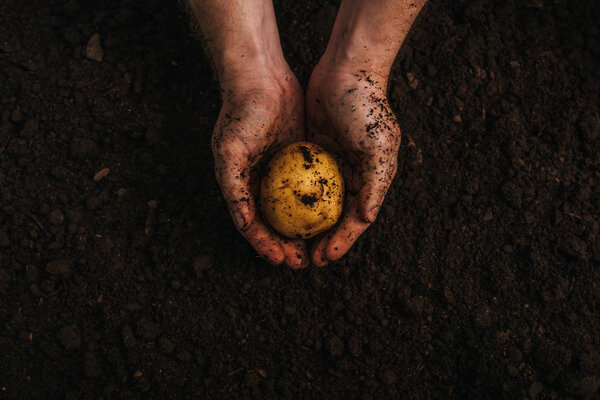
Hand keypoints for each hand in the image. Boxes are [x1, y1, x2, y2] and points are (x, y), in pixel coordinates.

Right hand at [212, 67, 308, 267]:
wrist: (262, 77)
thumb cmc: (242, 113)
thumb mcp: (231, 152)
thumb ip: (234, 188)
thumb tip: (243, 224)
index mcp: (241, 185)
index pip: (253, 224)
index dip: (265, 245)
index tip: (281, 260)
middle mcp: (260, 182)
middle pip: (275, 222)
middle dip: (287, 245)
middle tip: (303, 262)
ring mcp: (281, 171)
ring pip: (295, 209)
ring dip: (305, 230)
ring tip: (319, 248)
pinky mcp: (300, 158)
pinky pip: (311, 186)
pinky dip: (318, 204)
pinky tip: (331, 217)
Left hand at [306, 61, 400, 265]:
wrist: (346, 69)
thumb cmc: (366, 108)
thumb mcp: (377, 147)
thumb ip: (375, 184)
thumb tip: (367, 219)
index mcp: (370, 180)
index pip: (354, 220)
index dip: (340, 242)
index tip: (322, 258)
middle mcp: (351, 176)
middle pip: (333, 218)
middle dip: (320, 241)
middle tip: (302, 259)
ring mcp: (329, 165)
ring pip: (314, 205)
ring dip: (303, 226)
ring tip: (288, 243)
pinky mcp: (311, 152)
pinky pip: (298, 182)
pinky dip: (290, 199)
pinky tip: (276, 213)